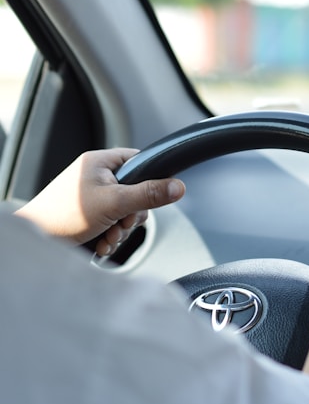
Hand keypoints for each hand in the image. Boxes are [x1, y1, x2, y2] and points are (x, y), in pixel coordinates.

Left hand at [15, 148, 184, 255]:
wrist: (35, 240)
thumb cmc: (63, 216)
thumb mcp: (114, 203)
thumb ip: (148, 194)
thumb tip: (178, 187)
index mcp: (101, 162)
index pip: (140, 162)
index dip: (149, 181)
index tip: (149, 198)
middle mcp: (98, 175)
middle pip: (136, 192)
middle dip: (132, 216)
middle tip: (121, 224)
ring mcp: (94, 195)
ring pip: (126, 210)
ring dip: (121, 229)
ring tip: (107, 237)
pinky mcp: (90, 213)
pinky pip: (114, 221)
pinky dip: (111, 235)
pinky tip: (102, 242)